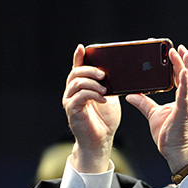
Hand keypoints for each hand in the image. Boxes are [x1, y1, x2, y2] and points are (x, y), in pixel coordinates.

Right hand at [62, 44, 121, 172]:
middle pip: (76, 73)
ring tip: (105, 89)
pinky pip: (80, 96)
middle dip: (90, 70)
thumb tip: (117, 72)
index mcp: (81, 86)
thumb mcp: (110, 97)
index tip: (82, 48)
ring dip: (92, 83)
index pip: (77, 68)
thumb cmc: (105, 119)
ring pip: (77, 83)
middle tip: (103, 74)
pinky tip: (103, 98)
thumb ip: (108, 84)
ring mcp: (70, 100)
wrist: (102, 140)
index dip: (78, 57)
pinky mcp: (72, 110)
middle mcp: (72, 92)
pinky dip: (92, 95)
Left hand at [126, 44, 187, 171]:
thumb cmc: (169, 135)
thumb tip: (131, 95)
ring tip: (180, 52)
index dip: (178, 64)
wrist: (174, 151)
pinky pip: (186, 95)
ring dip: (186, 65)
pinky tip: (183, 73)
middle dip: (184, 59)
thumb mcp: (153, 114)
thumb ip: (143, 103)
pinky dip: (185, 83)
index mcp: (182, 98)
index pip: (182, 77)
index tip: (172, 52)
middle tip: (176, 47)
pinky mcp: (184, 112)